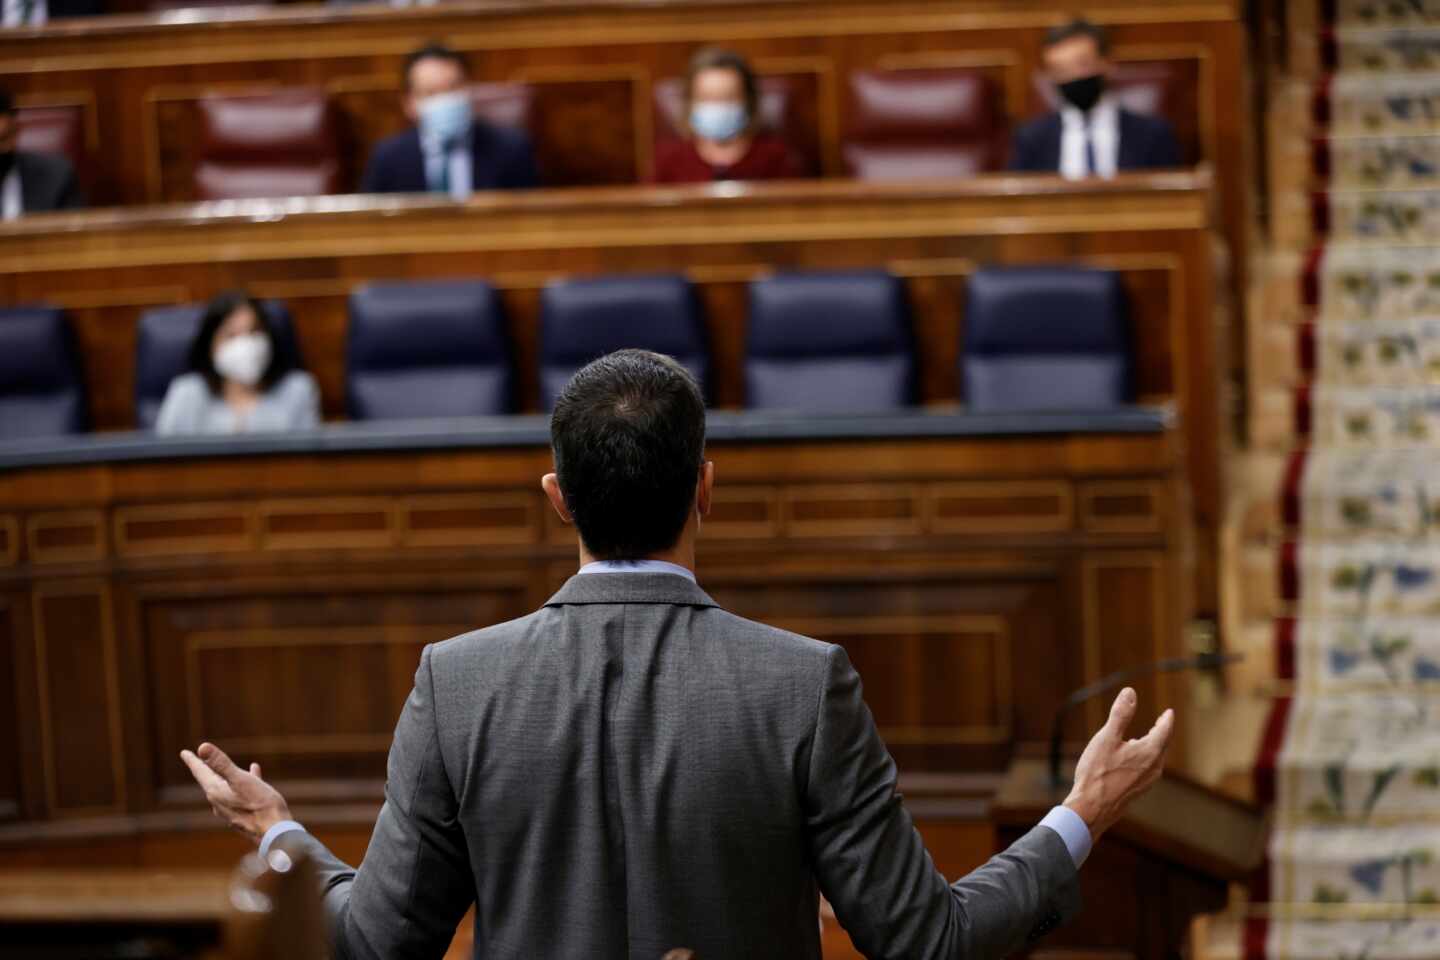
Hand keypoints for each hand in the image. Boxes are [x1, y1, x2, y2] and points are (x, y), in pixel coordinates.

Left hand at [180, 742, 290, 841]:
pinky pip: (241, 792)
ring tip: (227, 766)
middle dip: (205, 769)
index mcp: (216, 792)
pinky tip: (255, 772)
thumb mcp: (240, 780)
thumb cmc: (259, 805)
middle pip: (210, 780)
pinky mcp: (244, 812)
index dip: (193, 761)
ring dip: (224, 775)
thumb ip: (221, 764)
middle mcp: (219, 802)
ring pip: (225, 787)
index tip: (184, 753)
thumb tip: (202, 747)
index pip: (201, 772)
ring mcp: (231, 809)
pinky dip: (244, 780)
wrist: (274, 833)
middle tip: (198, 760)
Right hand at [1063, 687, 1173, 841]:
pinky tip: (1134, 762)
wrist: (1092, 809)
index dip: (1166, 720)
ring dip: (1154, 746)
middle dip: (1161, 732)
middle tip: (1161, 722)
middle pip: (1162, 745)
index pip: (1164, 731)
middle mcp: (1153, 768)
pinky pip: (1148, 770)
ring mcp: (1147, 782)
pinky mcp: (1138, 791)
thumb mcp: (1106, 738)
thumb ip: (1120, 715)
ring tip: (1147, 739)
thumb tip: (1130, 692)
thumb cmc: (1097, 773)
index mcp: (1149, 752)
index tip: (1169, 712)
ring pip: (1155, 759)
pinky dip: (1146, 759)